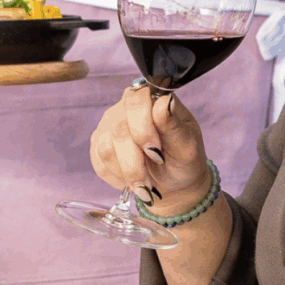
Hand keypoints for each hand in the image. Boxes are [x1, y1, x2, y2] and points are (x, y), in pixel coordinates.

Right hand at [90, 87, 209, 213]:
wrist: (172, 182)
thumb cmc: (183, 159)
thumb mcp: (187, 146)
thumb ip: (174, 125)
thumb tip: (164, 101)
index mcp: (152, 99)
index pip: (136, 100)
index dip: (143, 128)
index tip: (157, 154)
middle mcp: (126, 107)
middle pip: (118, 128)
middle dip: (134, 161)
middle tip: (150, 181)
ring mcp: (109, 124)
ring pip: (105, 148)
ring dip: (126, 172)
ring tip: (144, 185)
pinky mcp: (98, 143)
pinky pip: (99, 161)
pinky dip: (117, 177)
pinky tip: (132, 180)